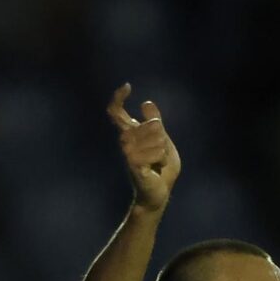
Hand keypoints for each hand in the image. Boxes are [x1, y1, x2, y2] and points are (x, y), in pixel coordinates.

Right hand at [107, 83, 180, 212]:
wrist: (159, 193)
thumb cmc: (161, 169)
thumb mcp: (163, 141)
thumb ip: (156, 124)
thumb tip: (146, 103)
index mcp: (130, 134)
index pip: (116, 112)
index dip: (119, 97)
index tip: (127, 86)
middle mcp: (125, 142)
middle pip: (149, 124)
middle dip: (161, 136)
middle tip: (160, 152)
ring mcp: (128, 153)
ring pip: (155, 136)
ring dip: (162, 149)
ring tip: (158, 161)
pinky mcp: (134, 165)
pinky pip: (154, 151)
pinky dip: (160, 157)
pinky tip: (157, 166)